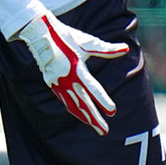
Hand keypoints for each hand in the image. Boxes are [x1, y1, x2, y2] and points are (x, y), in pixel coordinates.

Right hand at [12, 11, 125, 134]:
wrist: (40, 34)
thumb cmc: (67, 36)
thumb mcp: (88, 42)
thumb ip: (106, 49)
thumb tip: (125, 49)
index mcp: (76, 68)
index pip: (92, 88)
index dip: (102, 100)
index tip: (112, 111)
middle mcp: (66, 79)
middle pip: (82, 103)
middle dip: (94, 118)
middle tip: (104, 131)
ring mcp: (58, 83)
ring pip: (72, 105)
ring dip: (85, 117)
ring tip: (96, 127)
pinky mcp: (52, 84)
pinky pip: (65, 101)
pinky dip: (74, 110)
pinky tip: (81, 115)